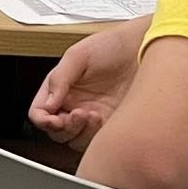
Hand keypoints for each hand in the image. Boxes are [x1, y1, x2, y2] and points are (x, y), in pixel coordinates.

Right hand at [29, 23, 142, 149]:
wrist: (147, 49)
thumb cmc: (112, 46)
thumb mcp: (78, 56)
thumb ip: (59, 78)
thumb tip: (47, 104)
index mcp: (60, 89)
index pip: (40, 112)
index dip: (43, 120)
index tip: (53, 120)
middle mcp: (74, 105)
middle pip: (56, 132)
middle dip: (64, 128)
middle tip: (76, 115)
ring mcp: (93, 117)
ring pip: (76, 140)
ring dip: (80, 132)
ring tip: (92, 115)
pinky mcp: (113, 125)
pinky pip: (98, 142)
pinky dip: (97, 137)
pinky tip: (103, 119)